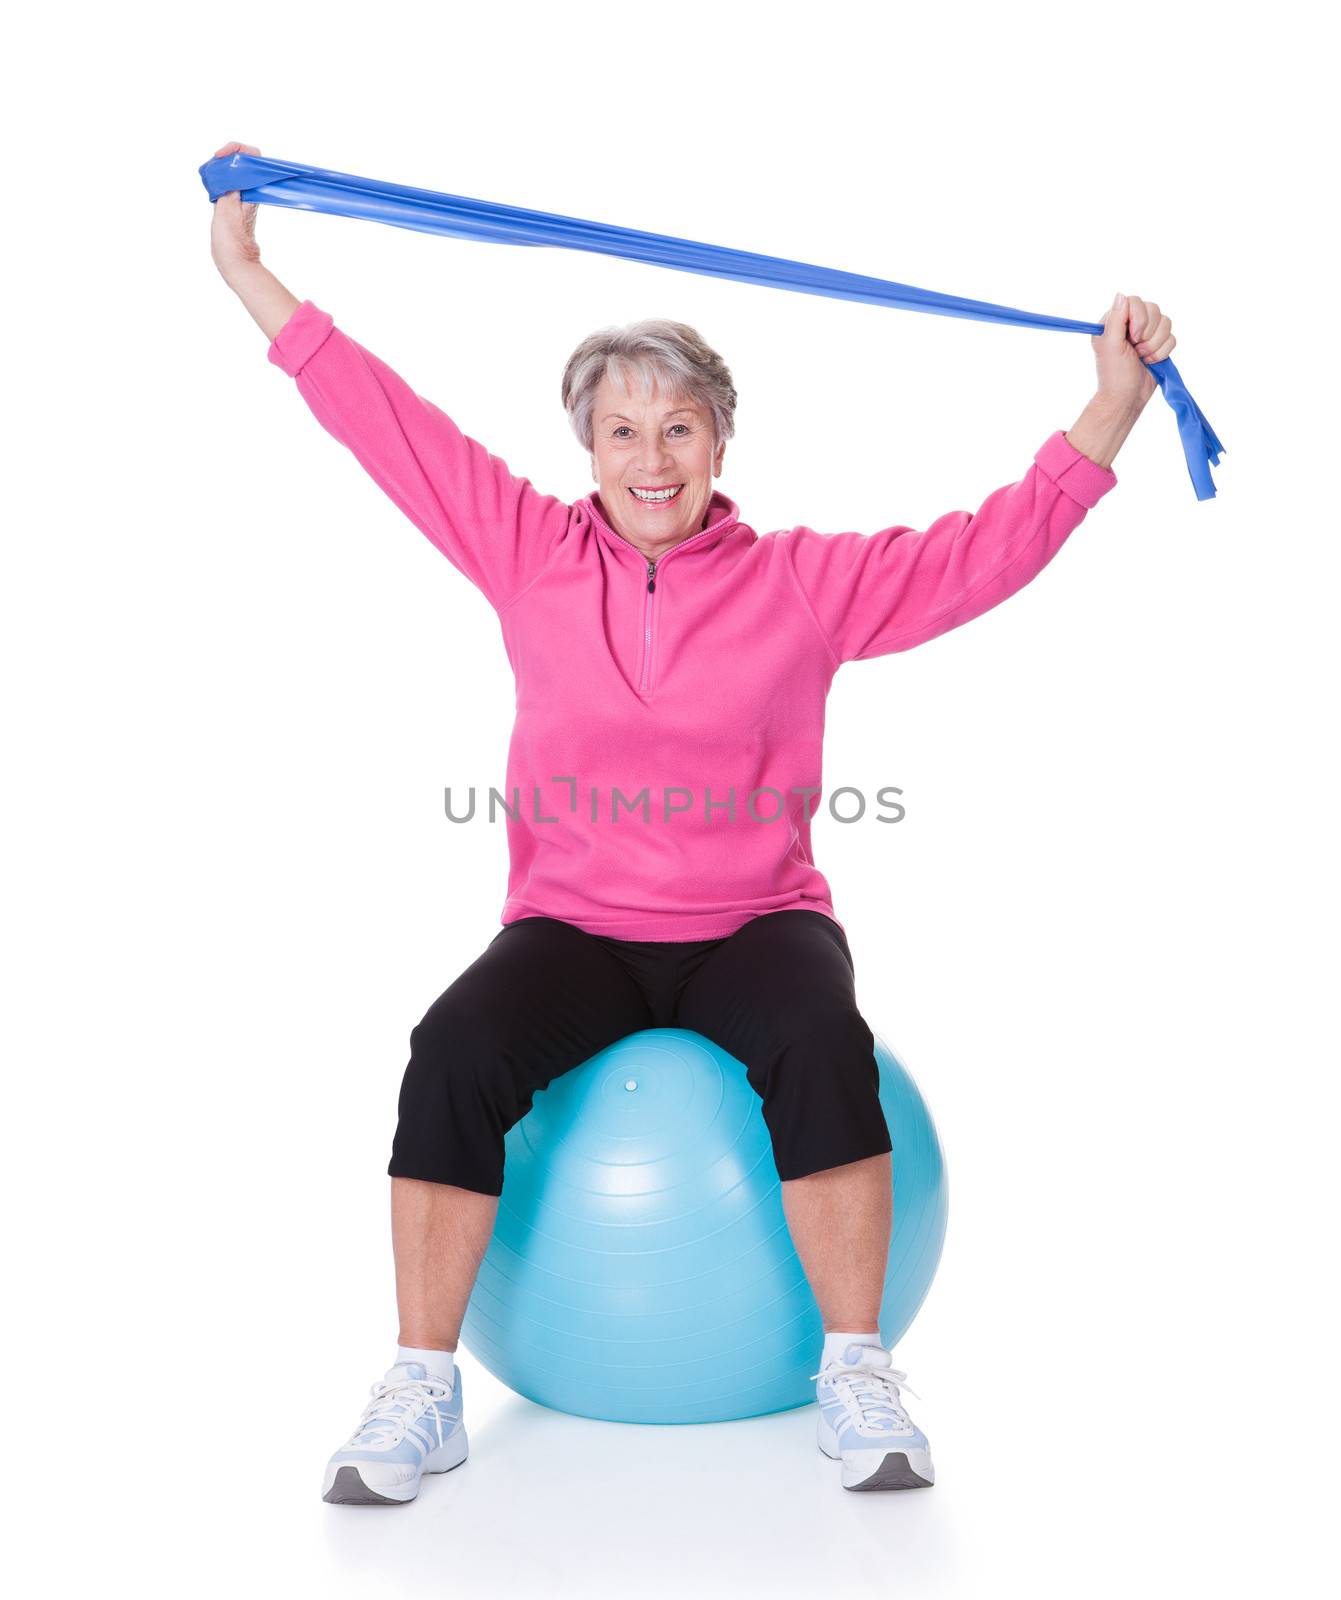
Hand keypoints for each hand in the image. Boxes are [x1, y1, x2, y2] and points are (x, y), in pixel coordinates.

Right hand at [209, 141, 262, 277]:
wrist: (234, 260)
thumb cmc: (231, 238)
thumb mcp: (228, 207)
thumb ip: (229, 184)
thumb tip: (233, 166)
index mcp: (253, 189)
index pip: (253, 156)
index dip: (237, 150)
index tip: (221, 156)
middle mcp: (250, 191)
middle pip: (242, 161)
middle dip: (226, 157)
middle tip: (214, 164)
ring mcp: (242, 196)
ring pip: (234, 171)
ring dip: (220, 168)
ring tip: (210, 174)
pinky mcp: (234, 203)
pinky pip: (227, 182)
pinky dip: (218, 178)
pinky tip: (210, 184)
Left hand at [1092, 293, 1176, 409]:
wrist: (1127, 398)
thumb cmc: (1114, 375)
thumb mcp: (1110, 346)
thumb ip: (1115, 319)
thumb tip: (1121, 295)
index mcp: (1114, 321)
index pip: (1134, 301)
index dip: (1138, 317)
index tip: (1132, 336)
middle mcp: (1130, 324)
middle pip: (1153, 309)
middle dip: (1148, 333)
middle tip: (1136, 349)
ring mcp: (1146, 334)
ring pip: (1165, 322)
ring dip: (1155, 344)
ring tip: (1142, 357)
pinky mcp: (1159, 345)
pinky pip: (1172, 337)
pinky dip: (1162, 352)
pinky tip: (1151, 362)